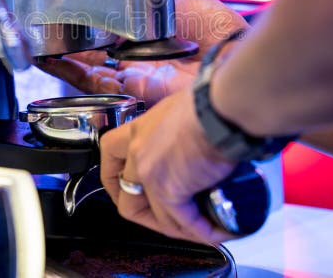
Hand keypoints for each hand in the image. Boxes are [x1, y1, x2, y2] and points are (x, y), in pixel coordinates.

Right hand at [36, 0, 248, 104]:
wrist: (226, 61)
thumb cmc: (215, 29)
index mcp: (154, 32)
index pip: (115, 27)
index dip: (92, 20)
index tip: (69, 9)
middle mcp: (141, 55)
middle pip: (97, 48)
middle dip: (70, 39)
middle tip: (45, 25)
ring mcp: (134, 73)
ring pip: (88, 66)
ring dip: (62, 55)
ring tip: (38, 40)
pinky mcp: (129, 89)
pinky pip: (92, 81)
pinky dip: (67, 71)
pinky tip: (49, 59)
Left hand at [99, 87, 238, 244]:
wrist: (222, 107)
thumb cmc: (211, 101)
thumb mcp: (181, 108)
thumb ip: (177, 127)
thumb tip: (194, 138)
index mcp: (140, 128)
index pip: (110, 153)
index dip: (114, 177)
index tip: (123, 187)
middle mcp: (138, 151)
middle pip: (127, 198)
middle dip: (147, 216)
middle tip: (168, 220)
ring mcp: (150, 173)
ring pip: (155, 217)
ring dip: (180, 229)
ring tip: (203, 228)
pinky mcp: (169, 190)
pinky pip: (181, 222)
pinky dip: (202, 231)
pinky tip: (218, 230)